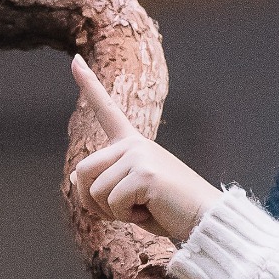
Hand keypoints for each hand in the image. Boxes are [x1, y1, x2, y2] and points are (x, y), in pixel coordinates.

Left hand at [65, 55, 220, 244]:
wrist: (204, 218)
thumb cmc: (169, 209)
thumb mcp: (130, 196)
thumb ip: (104, 182)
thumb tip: (74, 176)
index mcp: (133, 144)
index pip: (107, 110)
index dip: (89, 85)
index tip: (75, 60)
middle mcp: (134, 144)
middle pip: (82, 171)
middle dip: (92, 201)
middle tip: (122, 210)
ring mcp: (139, 155)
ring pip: (95, 191)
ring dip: (112, 212)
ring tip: (142, 208)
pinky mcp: (144, 173)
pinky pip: (113, 203)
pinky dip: (127, 216)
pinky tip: (149, 210)